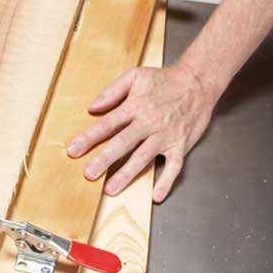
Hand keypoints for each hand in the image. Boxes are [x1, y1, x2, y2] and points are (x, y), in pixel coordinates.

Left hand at [67, 65, 216, 200]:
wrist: (198, 82)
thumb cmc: (165, 80)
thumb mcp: (136, 76)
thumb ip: (112, 91)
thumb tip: (92, 107)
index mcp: (135, 106)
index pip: (107, 124)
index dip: (89, 138)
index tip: (73, 150)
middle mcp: (149, 123)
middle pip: (123, 143)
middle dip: (104, 159)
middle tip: (89, 174)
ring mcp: (165, 136)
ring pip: (144, 157)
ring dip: (127, 174)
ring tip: (111, 189)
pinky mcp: (181, 145)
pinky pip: (174, 166)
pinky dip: (166, 181)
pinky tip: (156, 196)